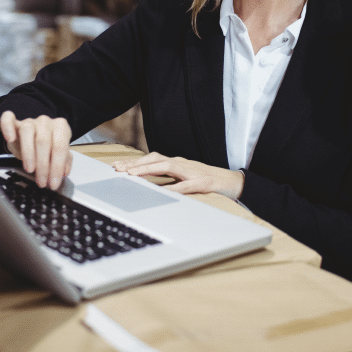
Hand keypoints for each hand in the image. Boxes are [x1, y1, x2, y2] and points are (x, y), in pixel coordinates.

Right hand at [0, 110, 71, 189]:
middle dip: (43, 165)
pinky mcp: (15, 122)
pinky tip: (10, 138)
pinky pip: (9, 119)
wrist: (32, 138)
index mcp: (61, 127)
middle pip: (44, 142)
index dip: (57, 167)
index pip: (60, 147)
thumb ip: (64, 161)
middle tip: (42, 182)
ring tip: (30, 170)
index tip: (53, 183)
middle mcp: (46, 121)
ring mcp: (30, 121)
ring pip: (28, 132)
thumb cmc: (47, 146)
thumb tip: (64, 172)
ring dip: (28, 154)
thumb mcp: (57, 154)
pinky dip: (7, 127)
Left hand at [112, 152, 244, 199]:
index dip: (135, 162)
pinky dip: (172, 187)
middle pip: (156, 159)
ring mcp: (193, 172)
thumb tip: (149, 187)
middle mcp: (183, 164)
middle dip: (136, 164)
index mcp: (178, 164)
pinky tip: (161, 192)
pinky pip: (185, 185)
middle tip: (118, 169)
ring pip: (167, 166)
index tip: (117, 166)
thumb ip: (170, 180)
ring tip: (132, 175)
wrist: (234, 182)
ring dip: (148, 170)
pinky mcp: (203, 183)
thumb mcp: (185, 180)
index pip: (153, 159)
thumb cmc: (209, 181)